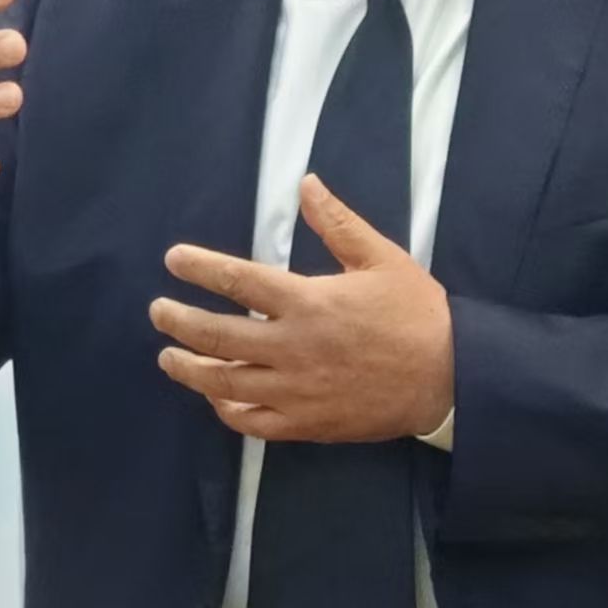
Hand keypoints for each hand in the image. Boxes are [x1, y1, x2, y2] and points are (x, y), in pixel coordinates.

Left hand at [150, 175, 453, 442]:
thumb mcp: (380, 256)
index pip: (238, 282)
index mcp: (309, 301)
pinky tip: (216, 397)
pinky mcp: (306, 424)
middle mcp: (292, 348)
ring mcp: (296, 391)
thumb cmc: (415, 312)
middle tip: (157, 311)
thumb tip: (306, 183)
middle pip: (217, 336)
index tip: (173, 260)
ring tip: (167, 357)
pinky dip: (226, 409)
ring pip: (225, 383)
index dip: (201, 268)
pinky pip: (252, 422)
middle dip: (179, 322)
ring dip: (189, 369)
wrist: (450, 376)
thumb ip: (337, 222)